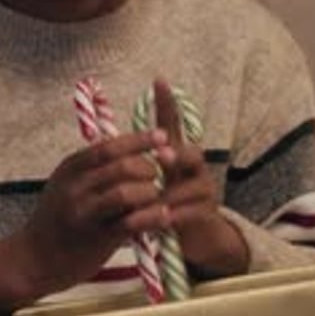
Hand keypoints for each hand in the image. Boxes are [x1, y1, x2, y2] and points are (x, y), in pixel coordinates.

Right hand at [15, 127, 170, 297]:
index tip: (162, 135)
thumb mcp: (65, 183)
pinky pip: (130, 224)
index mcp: (71, 168)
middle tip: (158, 174)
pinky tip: (164, 216)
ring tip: (157, 196)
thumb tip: (128, 146)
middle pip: (121, 167)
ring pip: (126, 193)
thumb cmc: (56, 217)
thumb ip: (91, 166)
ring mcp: (85, 214)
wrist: (34, 258)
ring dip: (149, 192)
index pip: (109, 147)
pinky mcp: (96, 239)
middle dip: (148, 167)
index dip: (139, 140)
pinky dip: (152, 218)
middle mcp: (76, 188)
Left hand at [153, 78, 248, 278]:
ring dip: (169, 195)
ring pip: (189, 186)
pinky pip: (190, 213)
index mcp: (175, 151)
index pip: (173, 122)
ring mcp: (203, 188)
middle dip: (176, 154)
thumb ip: (135, 161)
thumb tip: (107, 142)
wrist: (192, 234)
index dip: (167, 103)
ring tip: (154, 200)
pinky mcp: (207, 213)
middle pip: (191, 153)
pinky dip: (173, 217)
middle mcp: (193, 165)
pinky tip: (161, 221)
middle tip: (163, 156)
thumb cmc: (163, 200)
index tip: (158, 81)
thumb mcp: (149, 179)